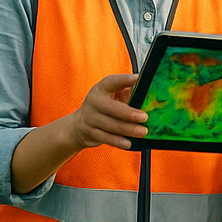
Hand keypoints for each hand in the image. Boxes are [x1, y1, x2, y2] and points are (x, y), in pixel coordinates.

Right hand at [11, 73, 146, 193]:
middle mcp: (93, 102)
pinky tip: (128, 143)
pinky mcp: (90, 133)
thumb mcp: (112, 96)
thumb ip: (127, 92)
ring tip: (142, 132)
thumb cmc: (102, 107)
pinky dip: (117, 141)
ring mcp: (90, 119)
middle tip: (144, 117)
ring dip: (127, 129)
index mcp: (100, 89)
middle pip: (111, 108)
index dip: (123, 79)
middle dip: (129, 113)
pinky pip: (105, 138)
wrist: (77, 125)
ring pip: (110, 125)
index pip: (111, 82)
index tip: (137, 78)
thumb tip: (144, 90)